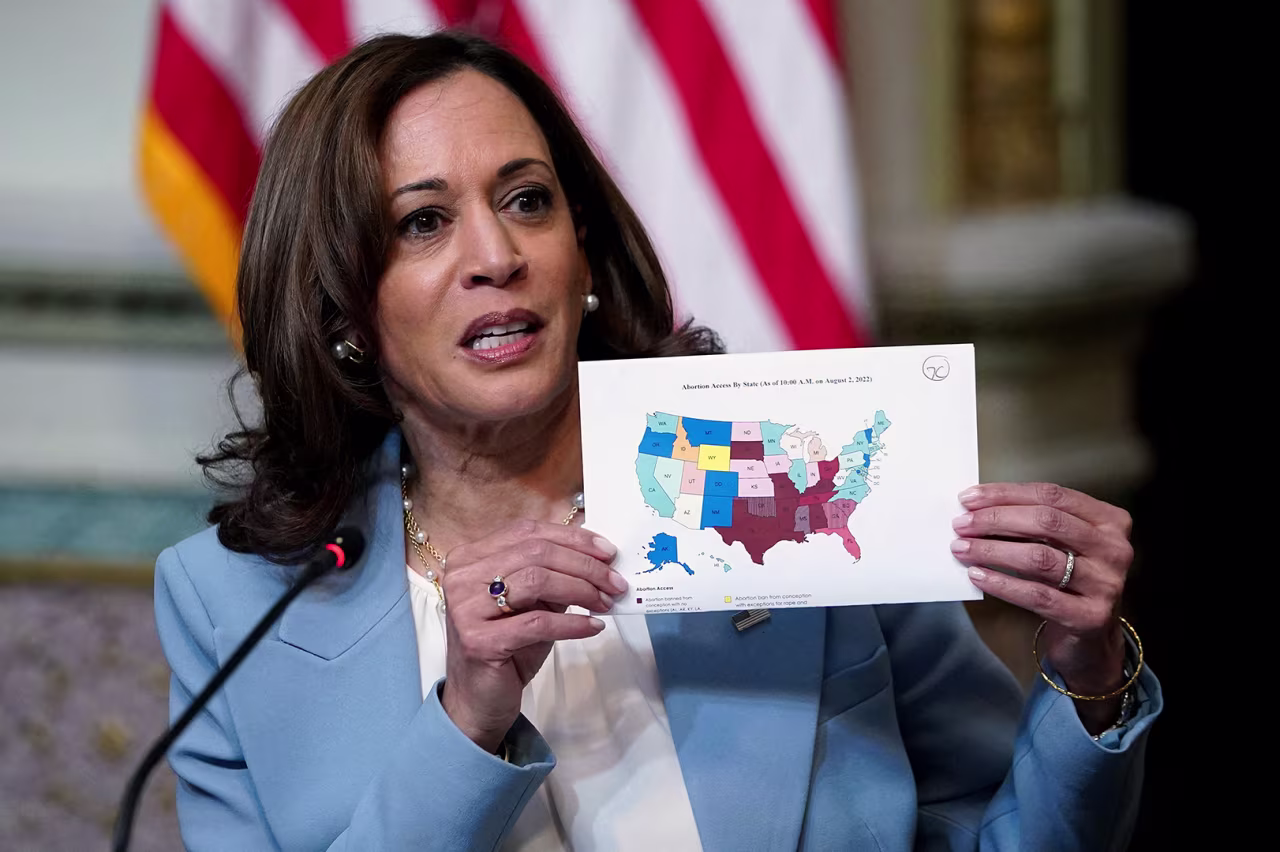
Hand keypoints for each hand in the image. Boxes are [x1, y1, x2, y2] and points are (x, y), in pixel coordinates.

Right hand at [436, 520, 624, 752]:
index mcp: (470, 557)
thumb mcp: (532, 602)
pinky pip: (537, 622)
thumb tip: (599, 557)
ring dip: (581, 590)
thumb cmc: (508, 646)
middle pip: (535, 552)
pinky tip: (592, 627)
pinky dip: (572, 623)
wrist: (478, 699)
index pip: (527, 532)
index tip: (607, 552)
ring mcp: (465, 608)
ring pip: (536, 580)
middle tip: (615, 582)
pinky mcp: (478, 641)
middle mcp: (461, 577)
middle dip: (585, 565)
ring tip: (605, 603)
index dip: (572, 538)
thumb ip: (554, 575)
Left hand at [949, 483, 1133, 731]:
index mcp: (1109, 520)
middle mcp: (1114, 548)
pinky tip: (978, 576)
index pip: (1052, 495)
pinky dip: (1003, 583)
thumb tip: (977, 507)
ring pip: (1040, 558)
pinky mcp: (1091, 616)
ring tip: (961, 548)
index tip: (969, 498)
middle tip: (961, 524)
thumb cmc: (1068, 582)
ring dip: (993, 550)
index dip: (1006, 494)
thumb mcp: (1060, 545)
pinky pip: (1038, 595)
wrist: (1091, 638)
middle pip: (1047, 522)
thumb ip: (1032, 522)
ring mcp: (1107, 583)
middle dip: (997, 520)